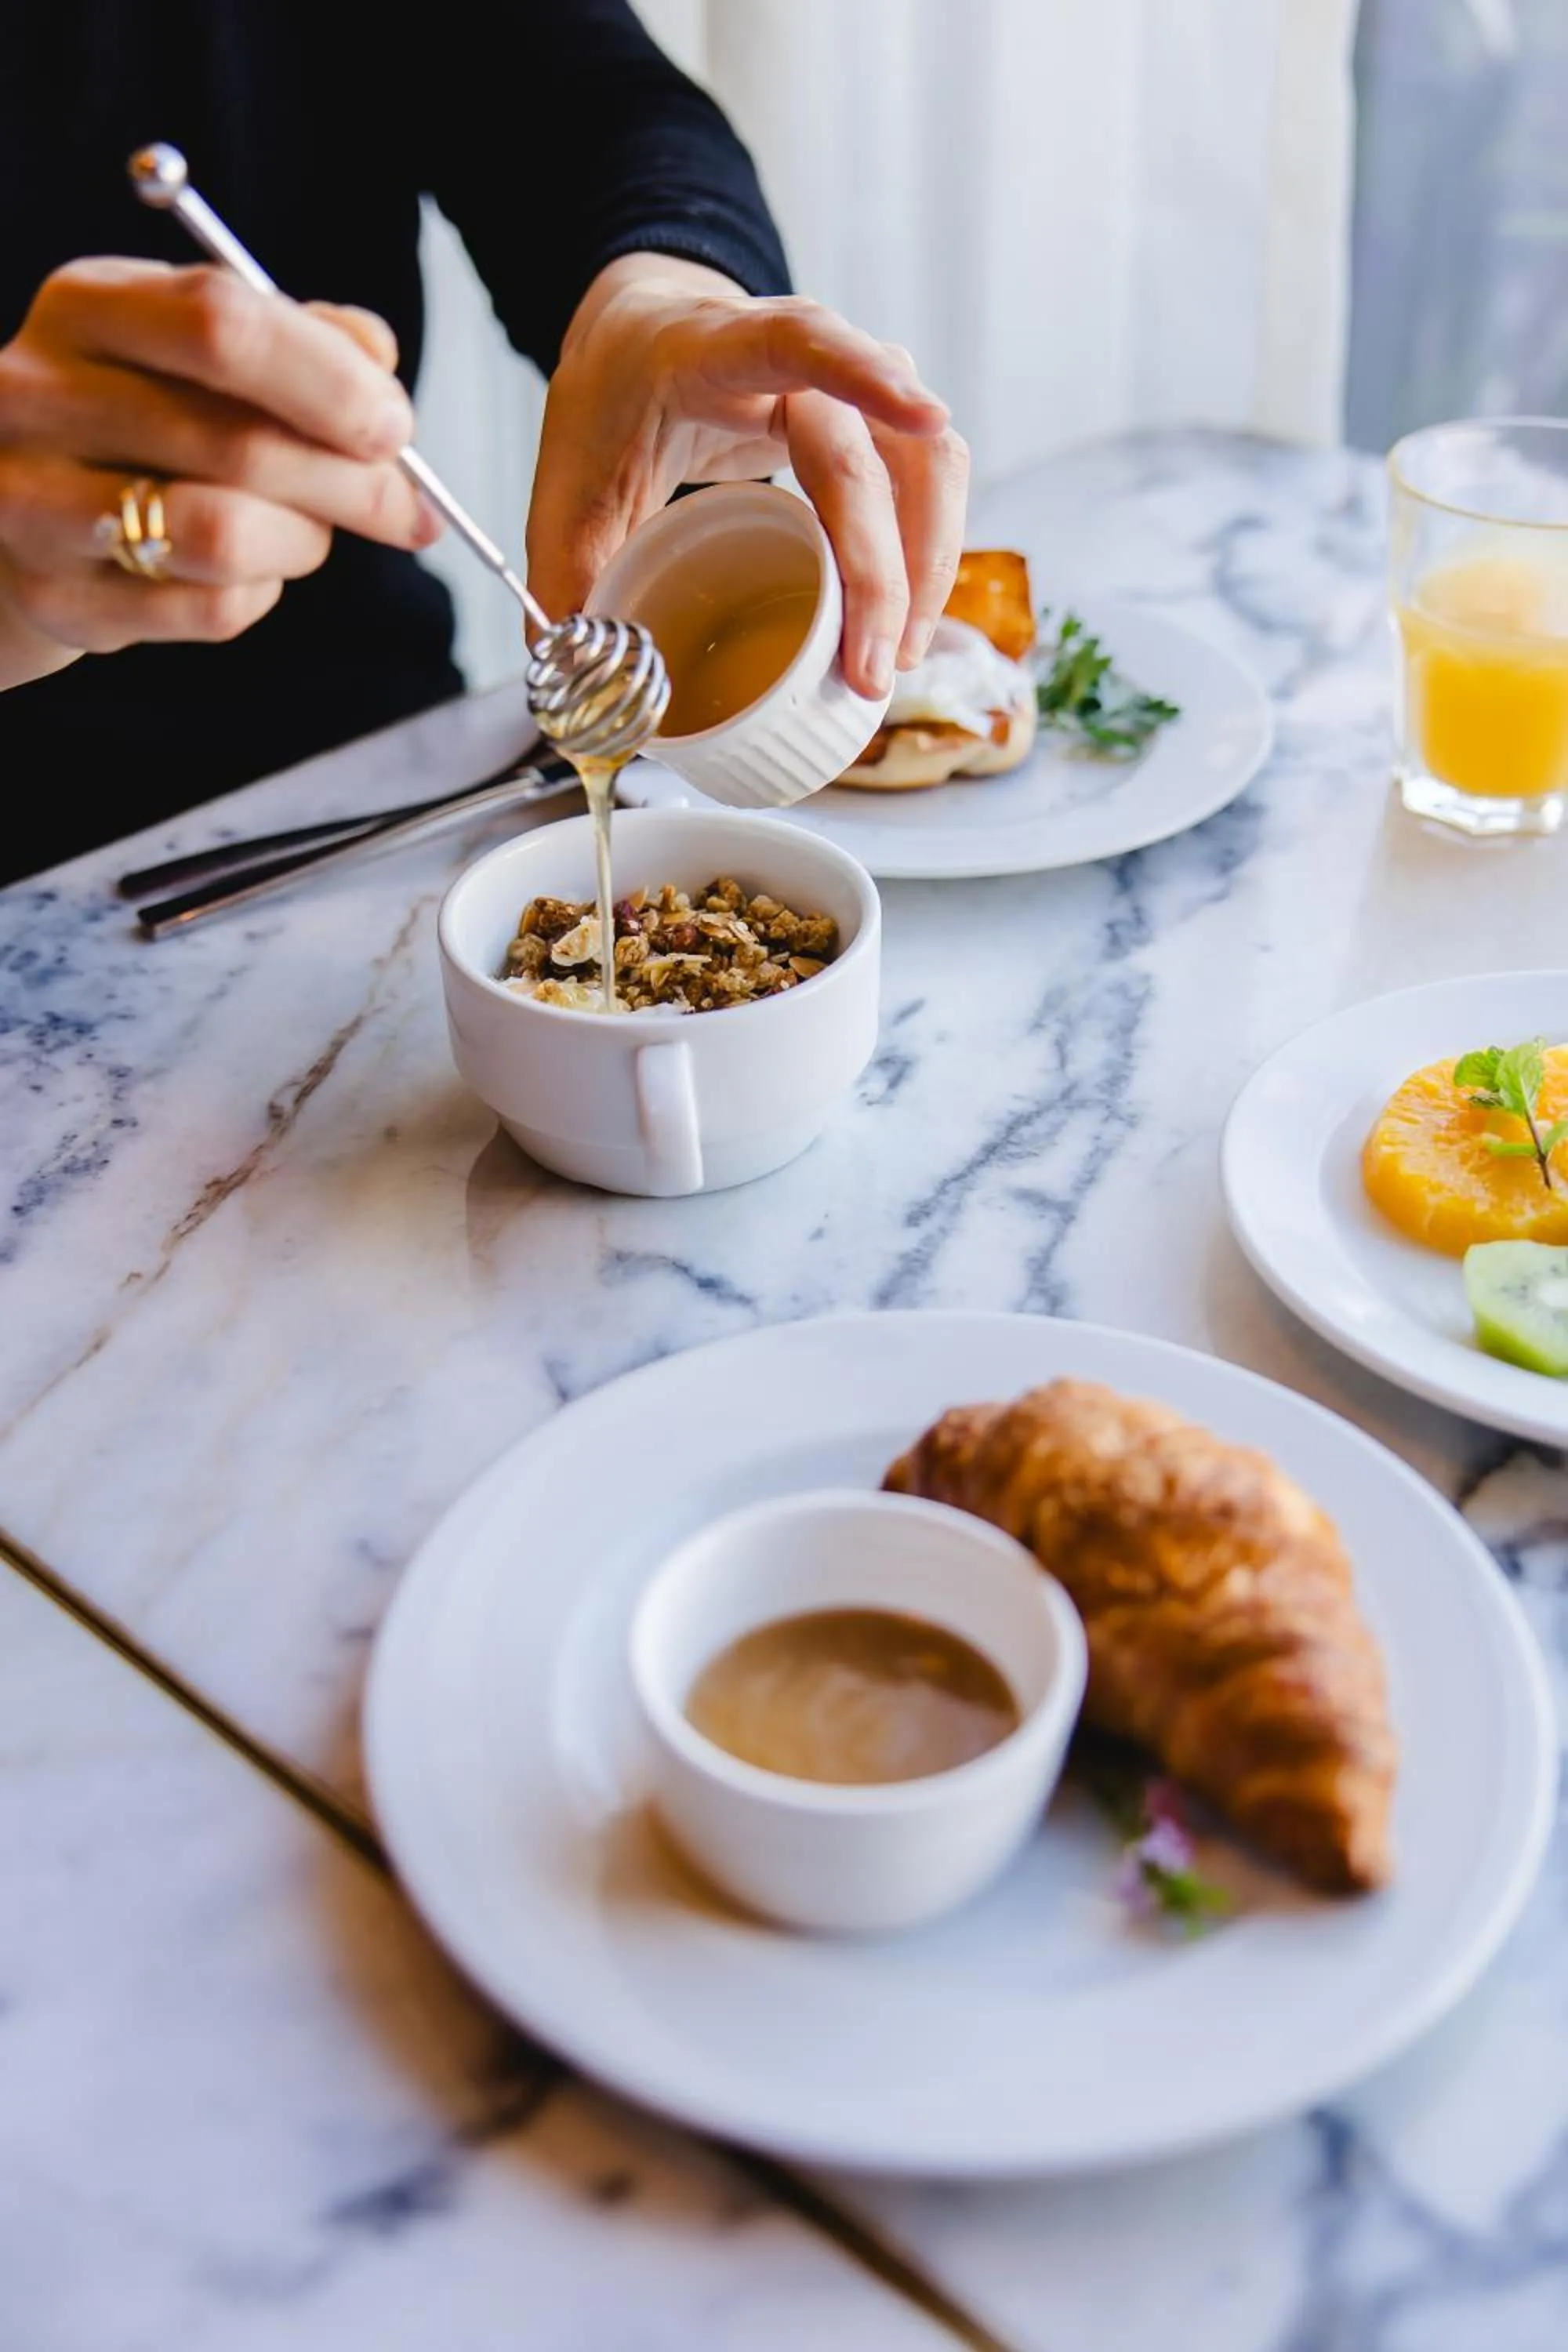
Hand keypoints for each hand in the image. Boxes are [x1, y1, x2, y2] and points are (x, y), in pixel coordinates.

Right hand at [0, 258, 440, 691]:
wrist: (22, 509)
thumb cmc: (140, 420)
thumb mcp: (203, 353)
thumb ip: (298, 339)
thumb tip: (376, 360)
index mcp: (88, 307)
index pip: (220, 324)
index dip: (329, 381)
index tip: (394, 428)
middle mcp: (40, 395)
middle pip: (237, 443)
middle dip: (353, 485)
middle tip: (406, 510)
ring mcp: (33, 501)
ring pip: (224, 535)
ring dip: (303, 543)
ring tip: (312, 535)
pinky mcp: (56, 596)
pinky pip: (208, 608)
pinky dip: (260, 594)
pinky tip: (251, 573)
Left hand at [525, 257, 968, 699]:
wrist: (644, 342)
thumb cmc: (611, 406)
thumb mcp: (565, 491)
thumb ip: (565, 587)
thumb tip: (584, 695)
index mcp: (712, 351)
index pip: (801, 345)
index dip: (864, 376)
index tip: (927, 418)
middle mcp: (798, 361)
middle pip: (867, 454)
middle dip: (880, 571)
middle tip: (870, 671)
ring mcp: (846, 391)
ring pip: (926, 467)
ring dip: (926, 567)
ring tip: (897, 657)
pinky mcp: (868, 429)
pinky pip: (924, 485)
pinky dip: (926, 554)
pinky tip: (903, 622)